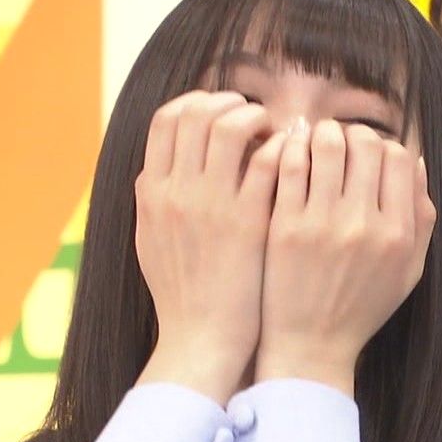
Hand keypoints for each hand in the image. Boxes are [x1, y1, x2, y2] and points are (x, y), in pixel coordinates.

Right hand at [134, 91, 286, 404]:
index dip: (196, 102)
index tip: (219, 111)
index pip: (166, 118)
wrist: (202, 339)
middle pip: (195, 111)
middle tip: (252, 114)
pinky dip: (279, 148)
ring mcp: (211, 204)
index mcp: (152, 192)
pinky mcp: (247, 222)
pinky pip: (265, 161)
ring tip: (273, 131)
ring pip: (230, 125)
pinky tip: (291, 158)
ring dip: (256, 117)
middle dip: (228, 102)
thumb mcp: (151, 241)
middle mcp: (176, 191)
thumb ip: (154, 201)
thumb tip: (158, 168)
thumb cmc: (183, 295)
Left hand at [255, 121, 436, 396]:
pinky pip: (291, 165)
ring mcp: (323, 224)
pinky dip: (292, 148)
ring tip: (313, 140)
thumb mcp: (409, 270)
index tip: (366, 153)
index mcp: (399, 233)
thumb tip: (417, 161)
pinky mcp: (285, 226)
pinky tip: (289, 153)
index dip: (383, 145)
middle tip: (337, 142)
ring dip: (320, 133)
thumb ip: (422, 217)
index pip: (398, 157)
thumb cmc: (361, 308)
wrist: (310, 346)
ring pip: (327, 145)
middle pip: (365, 144)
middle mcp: (365, 224)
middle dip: (351, 134)